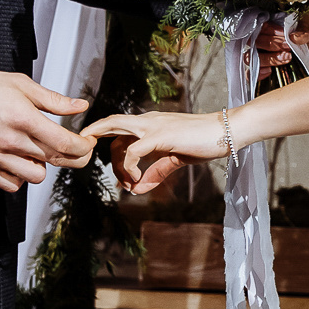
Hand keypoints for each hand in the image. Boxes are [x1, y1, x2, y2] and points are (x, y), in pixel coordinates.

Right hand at [0, 61, 93, 192]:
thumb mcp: (21, 84)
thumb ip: (53, 100)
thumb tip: (80, 106)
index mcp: (23, 118)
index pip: (65, 144)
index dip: (83, 147)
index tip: (87, 144)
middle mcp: (10, 140)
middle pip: (54, 161)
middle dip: (71, 156)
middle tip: (71, 148)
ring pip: (35, 176)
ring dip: (41, 166)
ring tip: (36, 151)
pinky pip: (11, 185)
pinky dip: (20, 177)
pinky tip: (18, 161)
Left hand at [84, 109, 230, 196]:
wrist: (226, 131)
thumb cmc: (203, 141)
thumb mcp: (175, 158)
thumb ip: (156, 171)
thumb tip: (140, 188)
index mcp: (150, 124)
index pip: (120, 129)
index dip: (111, 147)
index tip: (116, 171)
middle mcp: (148, 121)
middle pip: (111, 122)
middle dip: (93, 134)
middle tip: (81, 149)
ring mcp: (153, 126)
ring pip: (116, 131)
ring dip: (114, 160)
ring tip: (123, 181)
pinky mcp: (161, 135)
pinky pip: (133, 151)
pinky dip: (129, 167)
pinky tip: (136, 180)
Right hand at [255, 13, 308, 70]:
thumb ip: (305, 26)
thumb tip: (295, 37)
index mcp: (277, 24)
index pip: (260, 27)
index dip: (268, 32)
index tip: (283, 35)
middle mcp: (272, 39)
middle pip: (254, 43)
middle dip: (270, 45)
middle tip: (288, 47)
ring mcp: (273, 55)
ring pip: (253, 58)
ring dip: (267, 59)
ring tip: (287, 58)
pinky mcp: (278, 71)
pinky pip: (257, 74)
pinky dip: (259, 74)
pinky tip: (270, 72)